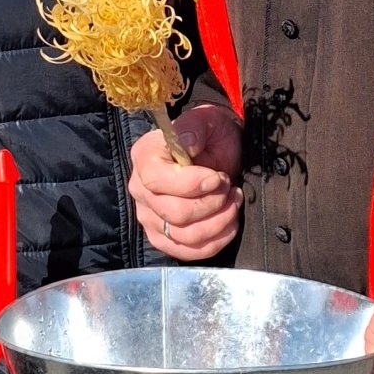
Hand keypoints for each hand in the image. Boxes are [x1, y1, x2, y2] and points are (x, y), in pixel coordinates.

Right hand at [129, 104, 243, 260]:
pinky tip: (229, 223)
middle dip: (213, 203)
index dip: (191, 184)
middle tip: (229, 187)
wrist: (214, 151)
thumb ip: (193, 128)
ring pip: (185, 236)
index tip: (218, 177)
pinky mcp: (163, 238)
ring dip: (219, 222)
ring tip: (233, 202)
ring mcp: (149, 217)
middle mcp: (140, 190)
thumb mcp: (204, 121)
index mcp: (144, 157)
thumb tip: (186, 143)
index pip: (157, 180)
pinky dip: (215, 242)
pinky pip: (187, 252)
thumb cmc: (207, 135)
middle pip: (175, 213)